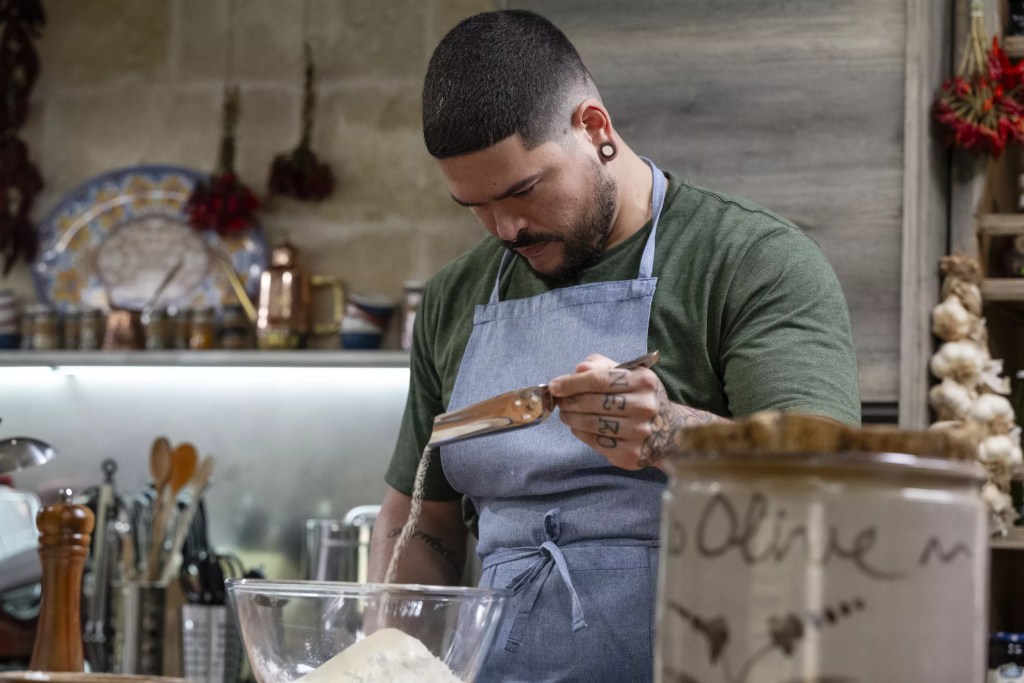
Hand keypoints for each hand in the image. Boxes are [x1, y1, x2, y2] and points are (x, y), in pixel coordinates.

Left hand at [548, 353, 727, 469]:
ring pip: (593, 424)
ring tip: (566, 414)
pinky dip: (581, 434)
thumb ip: (601, 367)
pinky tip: (578, 428)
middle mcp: (645, 406)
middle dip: (570, 401)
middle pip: (594, 402)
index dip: (572, 383)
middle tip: (560, 402)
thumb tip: (579, 369)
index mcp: (644, 381)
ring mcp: (640, 432)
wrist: (668, 431)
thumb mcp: (627, 374)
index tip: (555, 386)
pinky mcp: (632, 454)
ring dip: (572, 418)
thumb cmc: (639, 397)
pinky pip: (597, 442)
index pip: (599, 379)